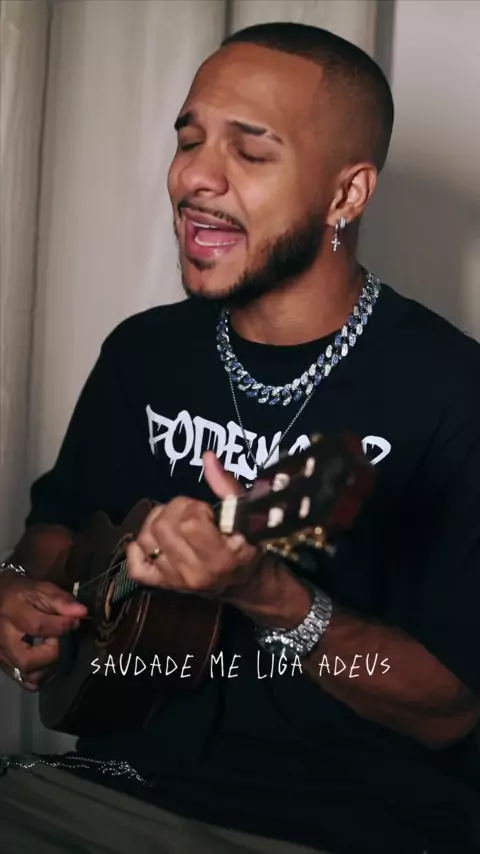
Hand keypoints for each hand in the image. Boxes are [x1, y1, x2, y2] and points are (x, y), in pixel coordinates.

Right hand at [0, 575, 86, 690]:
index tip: (75, 622)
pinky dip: (40, 676)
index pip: (37, 626)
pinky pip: (24, 681)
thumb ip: (61, 601)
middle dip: (51, 653)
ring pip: (26, 673)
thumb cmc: (22, 594)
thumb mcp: (41, 589)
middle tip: (58, 640)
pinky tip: (48, 663)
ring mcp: (1, 653)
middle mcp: (3, 636)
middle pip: (27, 659)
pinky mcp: (4, 664)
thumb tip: (82, 613)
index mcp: (13, 611)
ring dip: (48, 667)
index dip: (61, 627)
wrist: (0, 601)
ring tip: (54, 650)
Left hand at [126, 452, 257, 595]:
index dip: (195, 508)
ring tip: (177, 523)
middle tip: (192, 514)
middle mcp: (195, 572)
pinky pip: (135, 565)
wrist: (245, 582)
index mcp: (220, 557)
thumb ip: (226, 486)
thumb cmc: (248, 546)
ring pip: (146, 539)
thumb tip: (208, 458)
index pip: (190, 522)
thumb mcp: (247, 516)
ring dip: (158, 523)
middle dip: (175, 510)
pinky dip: (139, 548)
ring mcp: (175, 581)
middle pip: (163, 527)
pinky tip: (156, 541)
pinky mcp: (162, 585)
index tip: (208, 512)